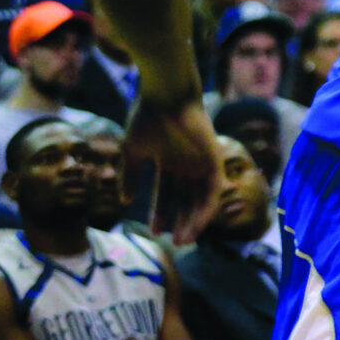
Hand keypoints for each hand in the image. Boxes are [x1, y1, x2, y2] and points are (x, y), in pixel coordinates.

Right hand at [128, 95, 220, 242]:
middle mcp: (187, 164)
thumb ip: (130, 175)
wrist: (166, 96)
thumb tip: (125, 201)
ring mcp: (201, 162)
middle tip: (173, 243)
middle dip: (179, 221)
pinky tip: (194, 225)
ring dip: (193, 220)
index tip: (153, 231)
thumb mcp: (133, 151)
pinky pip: (213, 192)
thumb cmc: (147, 118)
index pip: (166, 193)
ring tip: (183, 241)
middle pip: (185, 199)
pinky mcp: (214, 161)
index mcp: (168, 160)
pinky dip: (205, 210)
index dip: (160, 212)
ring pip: (200, 199)